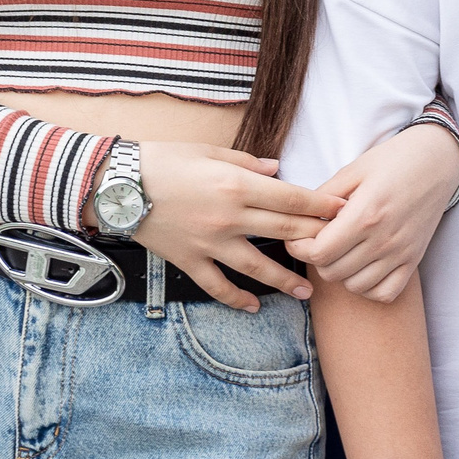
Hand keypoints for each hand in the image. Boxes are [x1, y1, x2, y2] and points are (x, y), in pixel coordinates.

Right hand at [113, 141, 343, 312]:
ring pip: (258, 266)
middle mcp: (229, 217)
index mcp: (237, 185)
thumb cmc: (162, 159)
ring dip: (286, 280)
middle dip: (315, 239)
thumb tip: (277, 170)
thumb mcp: (208, 151)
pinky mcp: (189, 261)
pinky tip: (255, 307)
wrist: (115, 185)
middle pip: (284, 231)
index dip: (321, 206)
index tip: (343, 211)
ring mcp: (210, 244)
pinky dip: (237, 299)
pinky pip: (218, 285)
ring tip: (308, 292)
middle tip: (340, 249)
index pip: (292, 198)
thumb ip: (247, 162)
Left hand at [294, 121, 458, 302]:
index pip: (319, 253)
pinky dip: (368, 287)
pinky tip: (363, 266)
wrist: (437, 161)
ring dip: (341, 272)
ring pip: (354, 286)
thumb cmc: (393, 160)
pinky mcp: (414, 260)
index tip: (299, 236)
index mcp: (365, 214)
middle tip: (321, 239)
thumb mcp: (353, 170)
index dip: (300, 248)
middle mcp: (383, 239)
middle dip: (317, 258)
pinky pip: (384, 293)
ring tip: (342, 250)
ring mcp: (401, 253)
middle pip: (332, 272)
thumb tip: (300, 218)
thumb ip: (323, 197)